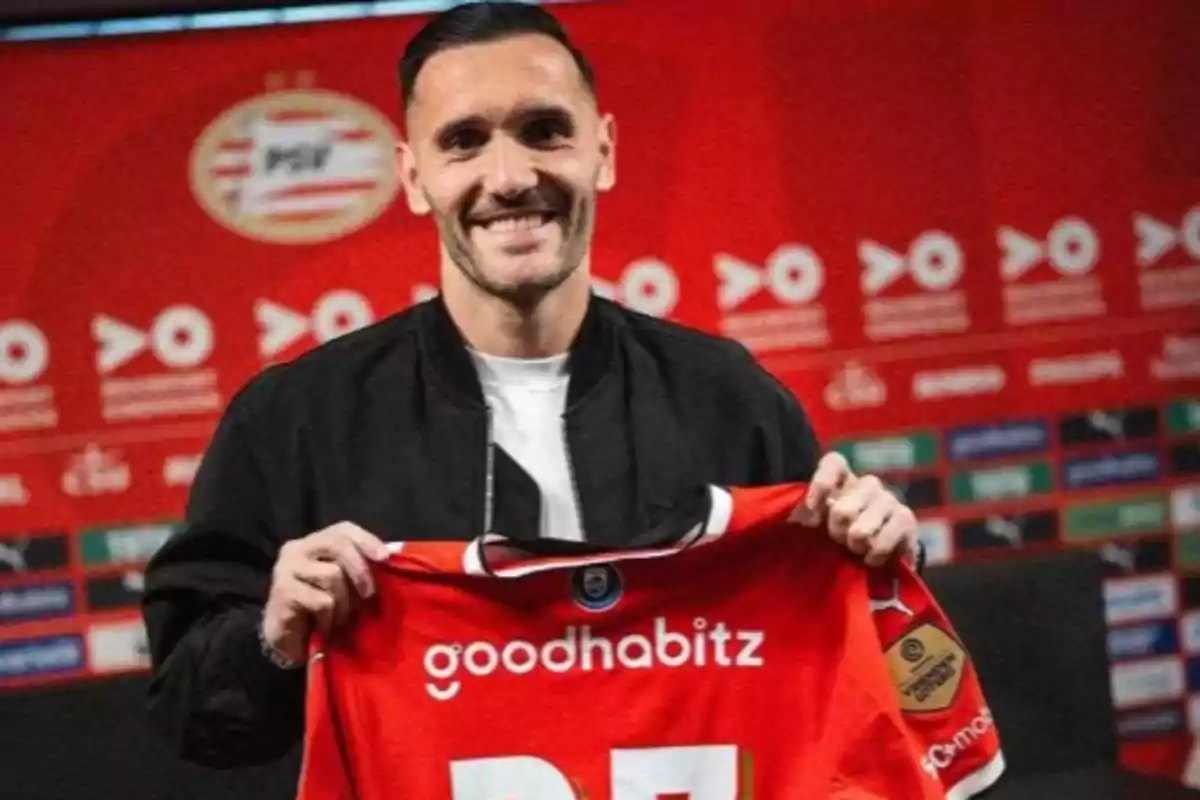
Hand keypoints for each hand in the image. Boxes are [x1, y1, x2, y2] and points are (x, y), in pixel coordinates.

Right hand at [261, 522, 388, 664]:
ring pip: (332, 574)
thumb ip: (359, 567)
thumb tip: (389, 557)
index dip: (367, 540)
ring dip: (344, 602)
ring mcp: (286, 569)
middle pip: (337, 544)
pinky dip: (329, 617)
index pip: (343, 529)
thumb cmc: (321, 609)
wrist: (289, 640)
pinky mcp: (283, 593)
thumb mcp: (344, 584)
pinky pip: (322, 601)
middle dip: (360, 570)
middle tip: (369, 595)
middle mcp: (296, 549)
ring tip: (340, 618)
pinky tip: (324, 626)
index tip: (385, 558)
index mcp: (313, 542)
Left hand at [799, 452, 917, 566]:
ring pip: (861, 531)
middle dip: (836, 532)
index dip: (821, 484)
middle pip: (843, 511)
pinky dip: (874, 555)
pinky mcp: (906, 518)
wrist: (879, 550)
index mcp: (844, 478)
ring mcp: (889, 499)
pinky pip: (883, 542)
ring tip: (856, 548)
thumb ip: (806, 513)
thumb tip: (803, 516)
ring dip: (855, 546)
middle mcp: (868, 484)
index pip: (834, 463)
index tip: (811, 510)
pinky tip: (871, 557)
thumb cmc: (842, 530)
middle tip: (838, 538)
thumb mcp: (819, 519)